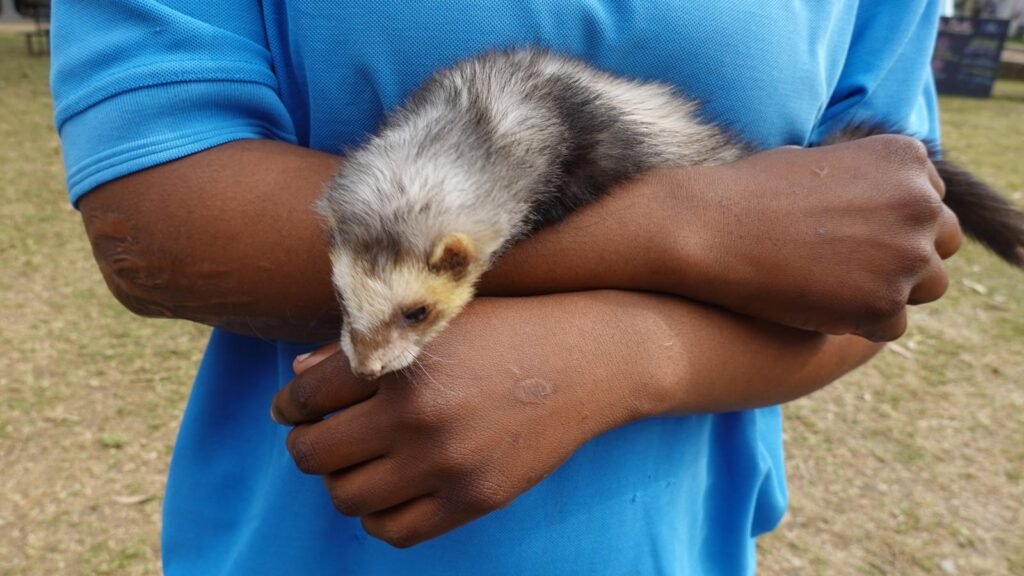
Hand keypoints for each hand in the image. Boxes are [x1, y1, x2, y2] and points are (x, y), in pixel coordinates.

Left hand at [270, 294, 654, 547]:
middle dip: (305, 444)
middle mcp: (417, 416)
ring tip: (358, 462)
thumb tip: (297, 377)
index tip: (293, 409)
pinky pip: (393, 531)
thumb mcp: (439, 321)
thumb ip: (367, 345)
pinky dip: (377, 515)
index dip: (289, 404)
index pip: (305, 395)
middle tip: (320, 435)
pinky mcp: (473, 500)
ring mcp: (446, 464)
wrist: (590, 360)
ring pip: (345, 497)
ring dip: (340, 480)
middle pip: (313, 453)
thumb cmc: (511, 329)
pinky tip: (390, 489)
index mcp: (402, 361)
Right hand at [681, 134, 961, 340]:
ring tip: (837, 290)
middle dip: (906, 254)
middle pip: (942, 240)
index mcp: (907, 160)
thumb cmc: (746, 193)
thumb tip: (877, 209)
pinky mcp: (883, 304)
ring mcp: (906, 255)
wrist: (706, 230)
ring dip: (891, 290)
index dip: (895, 221)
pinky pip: (893, 324)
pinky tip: (820, 309)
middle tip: (853, 266)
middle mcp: (919, 203)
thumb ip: (863, 182)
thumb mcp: (817, 163)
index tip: (856, 235)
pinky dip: (862, 322)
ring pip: (928, 285)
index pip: (930, 199)